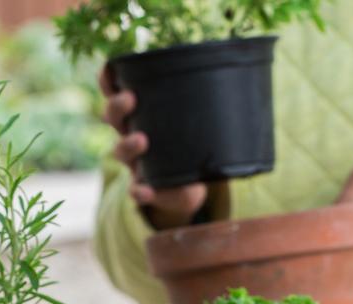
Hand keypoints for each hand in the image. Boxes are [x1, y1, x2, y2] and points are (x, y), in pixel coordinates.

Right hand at [100, 66, 207, 229]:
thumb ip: (211, 97)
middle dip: (117, 106)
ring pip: (119, 151)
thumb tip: (243, 64)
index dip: (109, 79)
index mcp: (140, 112)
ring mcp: (136, 163)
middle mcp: (131, 134)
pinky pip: (136, 191)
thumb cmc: (192, 143)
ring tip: (142, 140)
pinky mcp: (146, 188)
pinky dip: (139, 191)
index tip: (109, 67)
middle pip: (113, 117)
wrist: (189, 186)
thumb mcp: (199, 118)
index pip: (116, 90)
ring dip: (127, 144)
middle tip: (130, 99)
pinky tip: (144, 190)